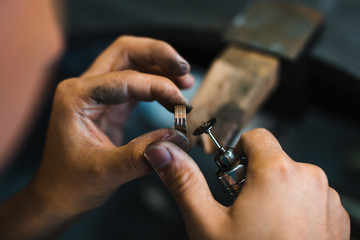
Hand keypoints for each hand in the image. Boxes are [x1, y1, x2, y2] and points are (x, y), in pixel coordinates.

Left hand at [31, 36, 192, 215]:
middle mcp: (84, 88)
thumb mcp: (106, 172)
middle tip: (184, 68)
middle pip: (125, 52)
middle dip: (158, 55)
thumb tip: (177, 138)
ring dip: (160, 67)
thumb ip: (141, 154)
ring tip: (185, 80)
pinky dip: (156, 85)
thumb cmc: (71, 183)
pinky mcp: (110, 105)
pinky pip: (136, 84)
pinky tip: (172, 94)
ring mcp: (97, 94)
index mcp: (76, 97)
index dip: (158, 86)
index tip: (182, 103)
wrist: (58, 195)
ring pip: (132, 63)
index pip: (125, 79)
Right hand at [144, 128, 349, 238]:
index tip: (231, 177)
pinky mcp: (336, 217)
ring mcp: (327, 199)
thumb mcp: (207, 224)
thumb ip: (184, 182)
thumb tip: (163, 153)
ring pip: (291, 179)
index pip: (256, 136)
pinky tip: (283, 233)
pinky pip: (310, 198)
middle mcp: (309, 179)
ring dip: (276, 194)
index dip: (237, 153)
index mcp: (278, 172)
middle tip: (243, 211)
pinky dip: (296, 208)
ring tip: (263, 226)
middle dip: (254, 178)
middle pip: (273, 159)